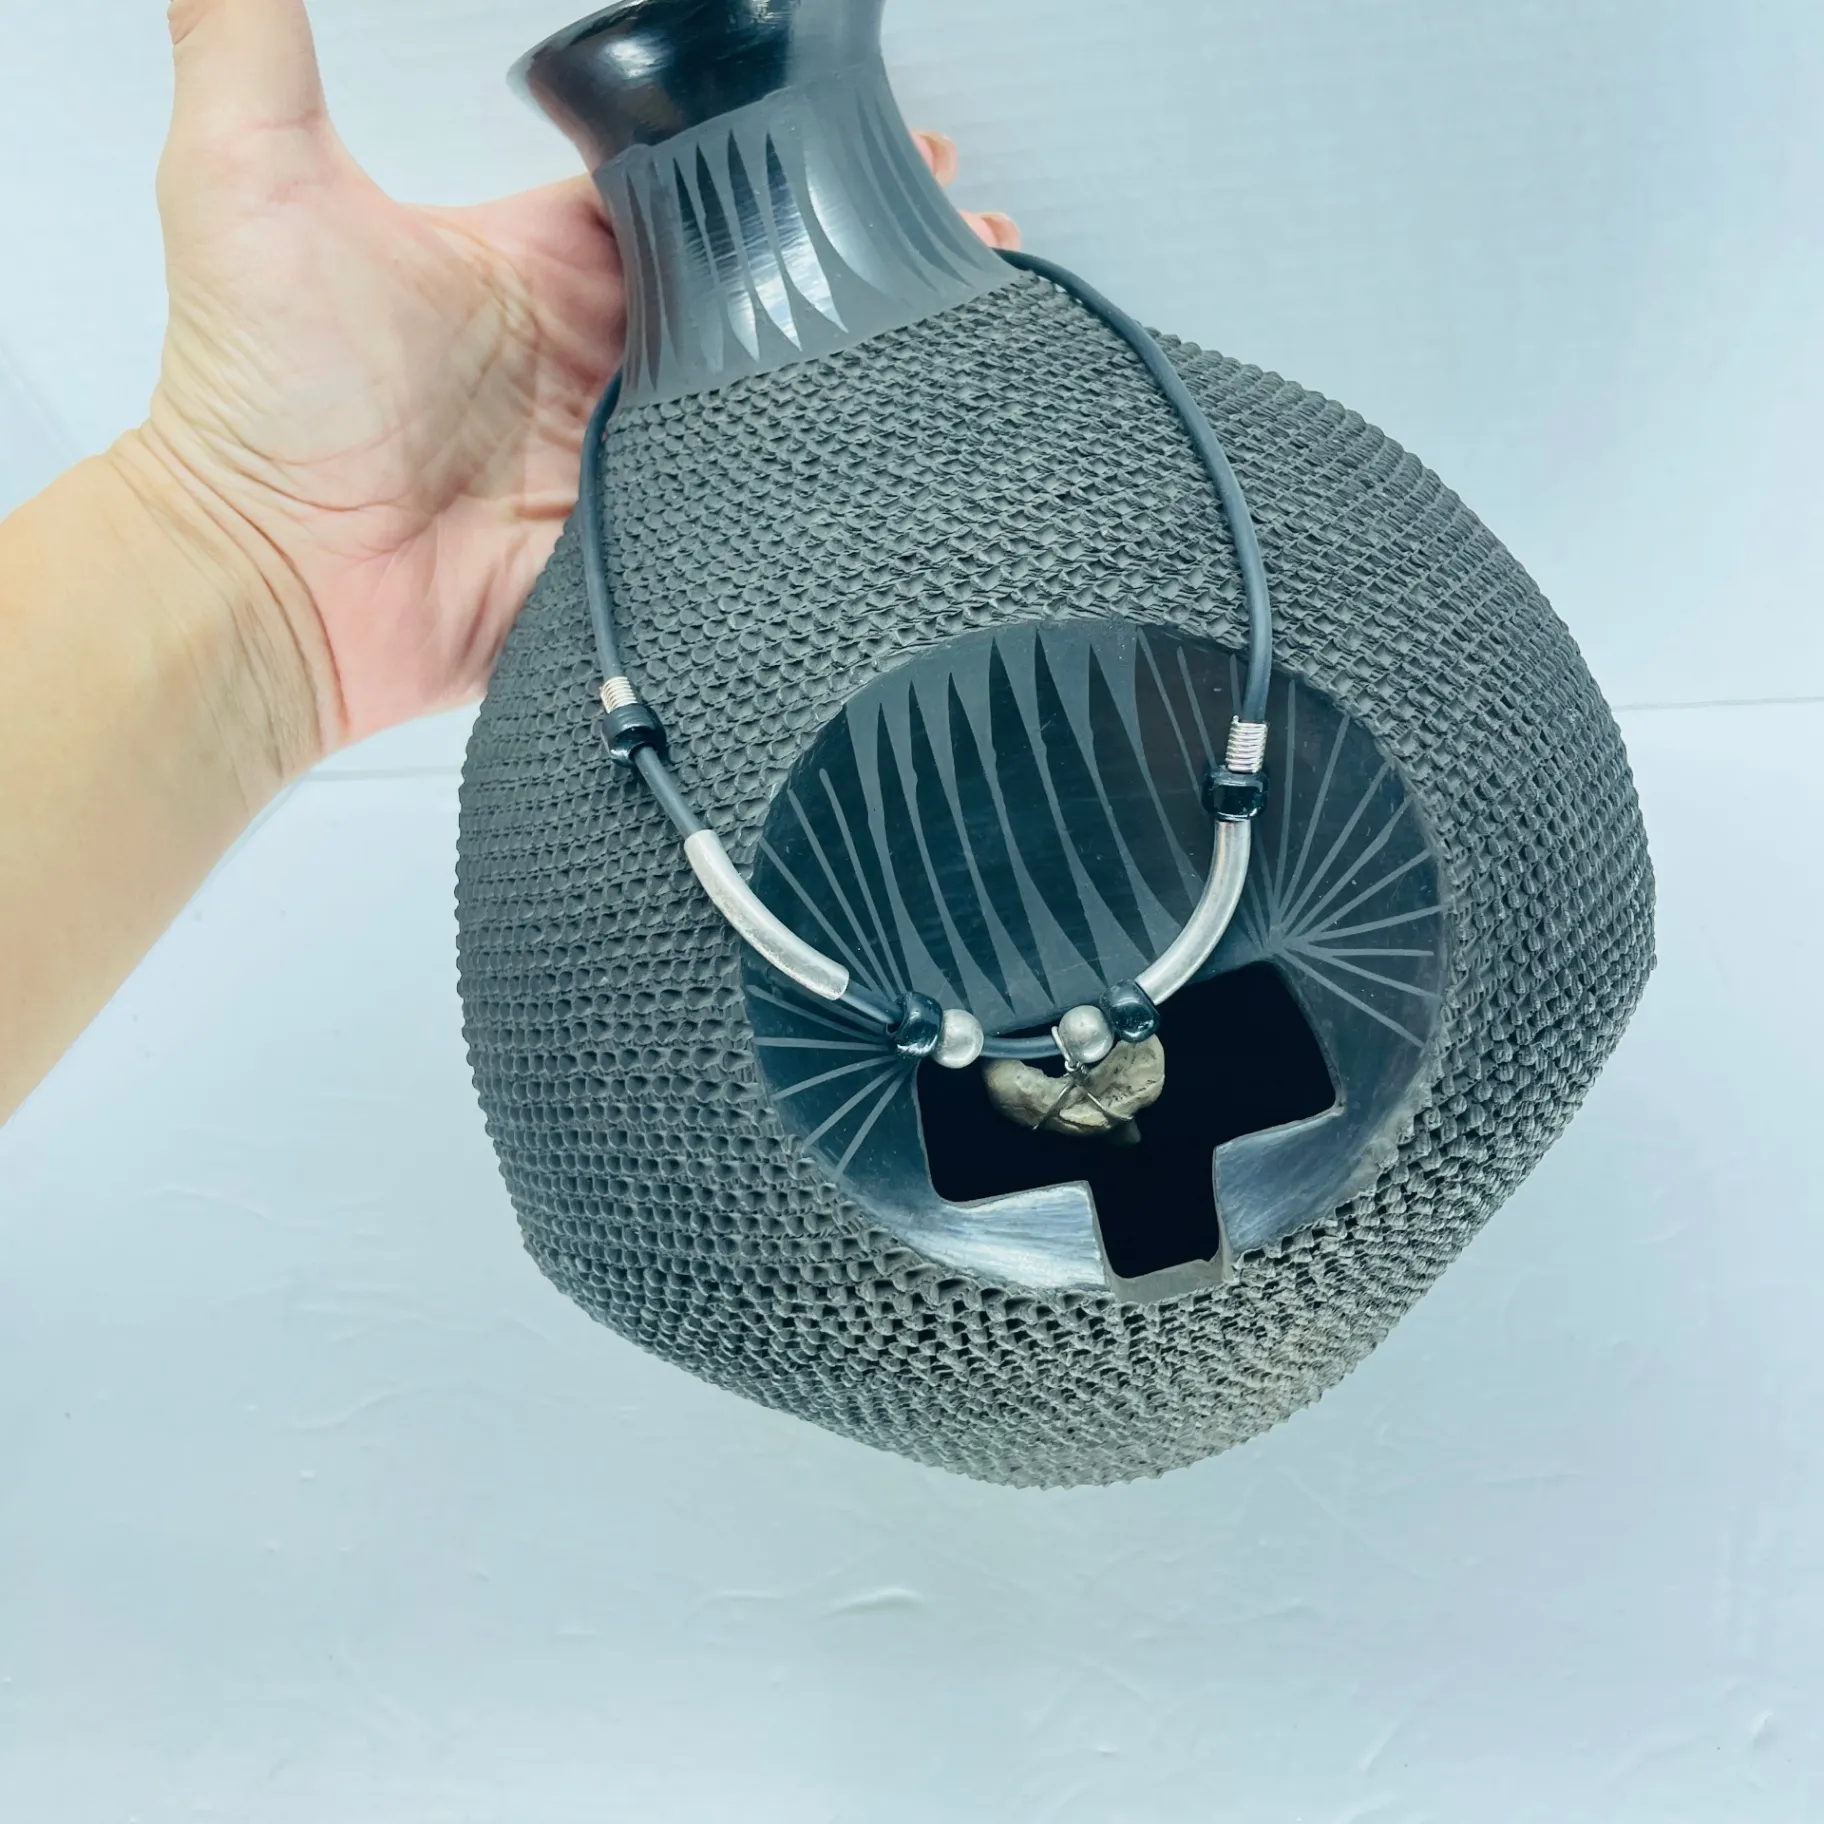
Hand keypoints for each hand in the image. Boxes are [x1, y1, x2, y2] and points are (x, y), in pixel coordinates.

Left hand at [140, 0, 1019, 762]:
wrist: (284, 587)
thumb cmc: (262, 401)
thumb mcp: (248, 181)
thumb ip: (244, 33)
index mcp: (547, 255)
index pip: (689, 179)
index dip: (774, 149)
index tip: (856, 120)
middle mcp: (608, 350)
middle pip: (756, 284)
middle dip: (848, 251)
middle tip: (940, 226)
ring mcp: (640, 449)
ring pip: (774, 391)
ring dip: (857, 355)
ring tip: (950, 315)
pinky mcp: (657, 538)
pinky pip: (753, 498)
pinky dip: (819, 473)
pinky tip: (890, 435)